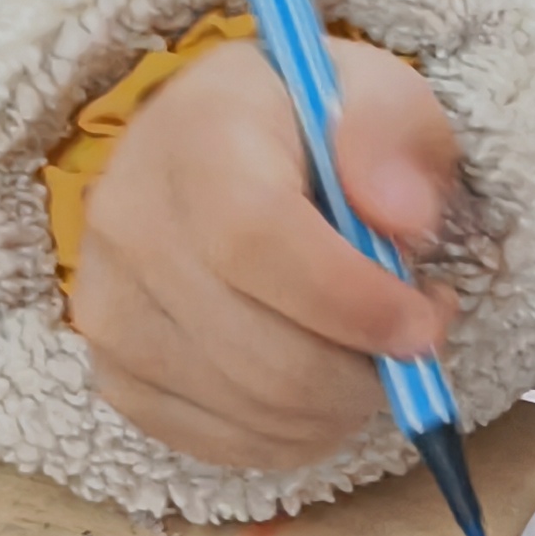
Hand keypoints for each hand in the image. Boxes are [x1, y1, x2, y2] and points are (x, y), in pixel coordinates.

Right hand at [71, 32, 459, 468]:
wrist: (218, 143)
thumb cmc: (311, 123)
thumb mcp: (375, 93)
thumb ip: (397, 138)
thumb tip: (406, 220)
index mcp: (194, 138)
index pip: (256, 241)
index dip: (353, 302)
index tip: (424, 323)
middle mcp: (130, 225)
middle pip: (260, 352)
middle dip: (364, 372)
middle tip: (418, 342)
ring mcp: (111, 309)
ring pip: (248, 408)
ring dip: (340, 406)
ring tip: (373, 350)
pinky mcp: (116, 374)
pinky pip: (222, 442)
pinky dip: (295, 434)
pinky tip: (324, 385)